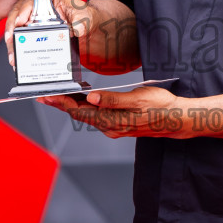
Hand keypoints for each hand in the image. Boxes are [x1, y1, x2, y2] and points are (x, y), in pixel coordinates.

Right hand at [4, 0, 95, 66]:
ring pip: (15, 27)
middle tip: (10, 42)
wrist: (85, 25)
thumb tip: (76, 30)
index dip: (23, 11)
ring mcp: (31, 16)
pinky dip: (17, 47)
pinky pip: (19, 36)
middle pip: (17, 13)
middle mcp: (35, 4)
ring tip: (12, 56)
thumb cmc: (83, 16)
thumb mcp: (85, 16)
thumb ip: (81, 22)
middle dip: (11, 29)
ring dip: (12, 42)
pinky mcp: (30, 29)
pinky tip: (16, 58)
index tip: (19, 22)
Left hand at [40, 86, 188, 138]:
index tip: (47, 96)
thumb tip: (92, 98)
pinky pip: (97, 117)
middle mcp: (111, 127)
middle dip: (61, 105)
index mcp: (112, 120)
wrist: (178, 120)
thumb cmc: (161, 107)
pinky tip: (84, 101)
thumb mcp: (138, 98)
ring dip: (73, 106)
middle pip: (80, 115)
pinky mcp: (120, 125)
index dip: (61, 103)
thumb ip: (113, 99)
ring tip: (59, 96)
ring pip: (88, 116)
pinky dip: (87, 109)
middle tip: (44, 95)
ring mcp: (115, 128)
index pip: (80, 111)